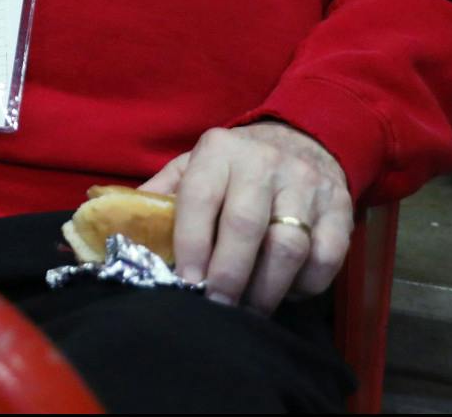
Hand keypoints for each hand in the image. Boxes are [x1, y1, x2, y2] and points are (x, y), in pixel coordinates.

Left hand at [139, 121, 350, 314]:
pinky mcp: (340, 208)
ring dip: (266, 288)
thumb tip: (111, 230)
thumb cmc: (233, 169)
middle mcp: (263, 162)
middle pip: (245, 226)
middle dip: (228, 275)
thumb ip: (158, 196)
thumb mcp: (193, 167)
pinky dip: (306, 285)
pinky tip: (286, 291)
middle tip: (216, 307)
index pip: (199, 198)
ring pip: (288, 246)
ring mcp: (306, 184)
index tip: (186, 283)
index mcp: (218, 150)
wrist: (302, 141)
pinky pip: (325, 257)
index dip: (191, 244)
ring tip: (248, 310)